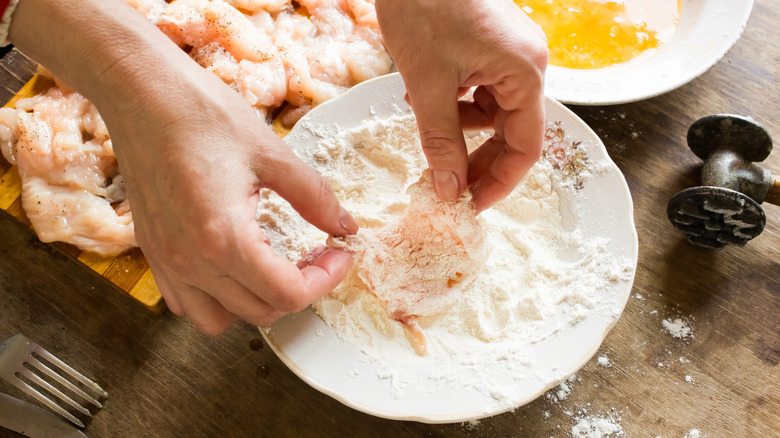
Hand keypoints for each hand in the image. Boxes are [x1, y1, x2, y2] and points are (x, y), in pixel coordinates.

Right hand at [9, 0, 357, 334]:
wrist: (140, 93)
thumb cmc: (201, 113)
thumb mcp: (272, 152)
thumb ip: (315, 197)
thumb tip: (345, 227)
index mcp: (223, 236)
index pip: (287, 294)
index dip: (325, 280)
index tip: (339, 254)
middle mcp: (190, 260)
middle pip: (260, 311)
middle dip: (300, 289)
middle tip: (316, 255)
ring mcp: (166, 261)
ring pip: (220, 320)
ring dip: (257, 302)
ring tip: (276, 266)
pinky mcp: (152, 253)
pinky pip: (186, 302)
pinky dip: (217, 298)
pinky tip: (236, 265)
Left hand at [376, 0, 547, 211]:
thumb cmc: (424, 6)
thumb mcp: (428, 84)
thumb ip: (441, 142)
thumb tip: (450, 190)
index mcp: (524, 72)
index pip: (526, 146)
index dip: (499, 182)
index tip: (471, 206)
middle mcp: (525, 63)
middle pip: (510, 130)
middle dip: (475, 157)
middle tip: (445, 183)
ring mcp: (508, 53)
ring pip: (489, 111)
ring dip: (457, 124)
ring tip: (424, 113)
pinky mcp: (488, 46)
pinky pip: (477, 89)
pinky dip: (452, 100)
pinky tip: (424, 90)